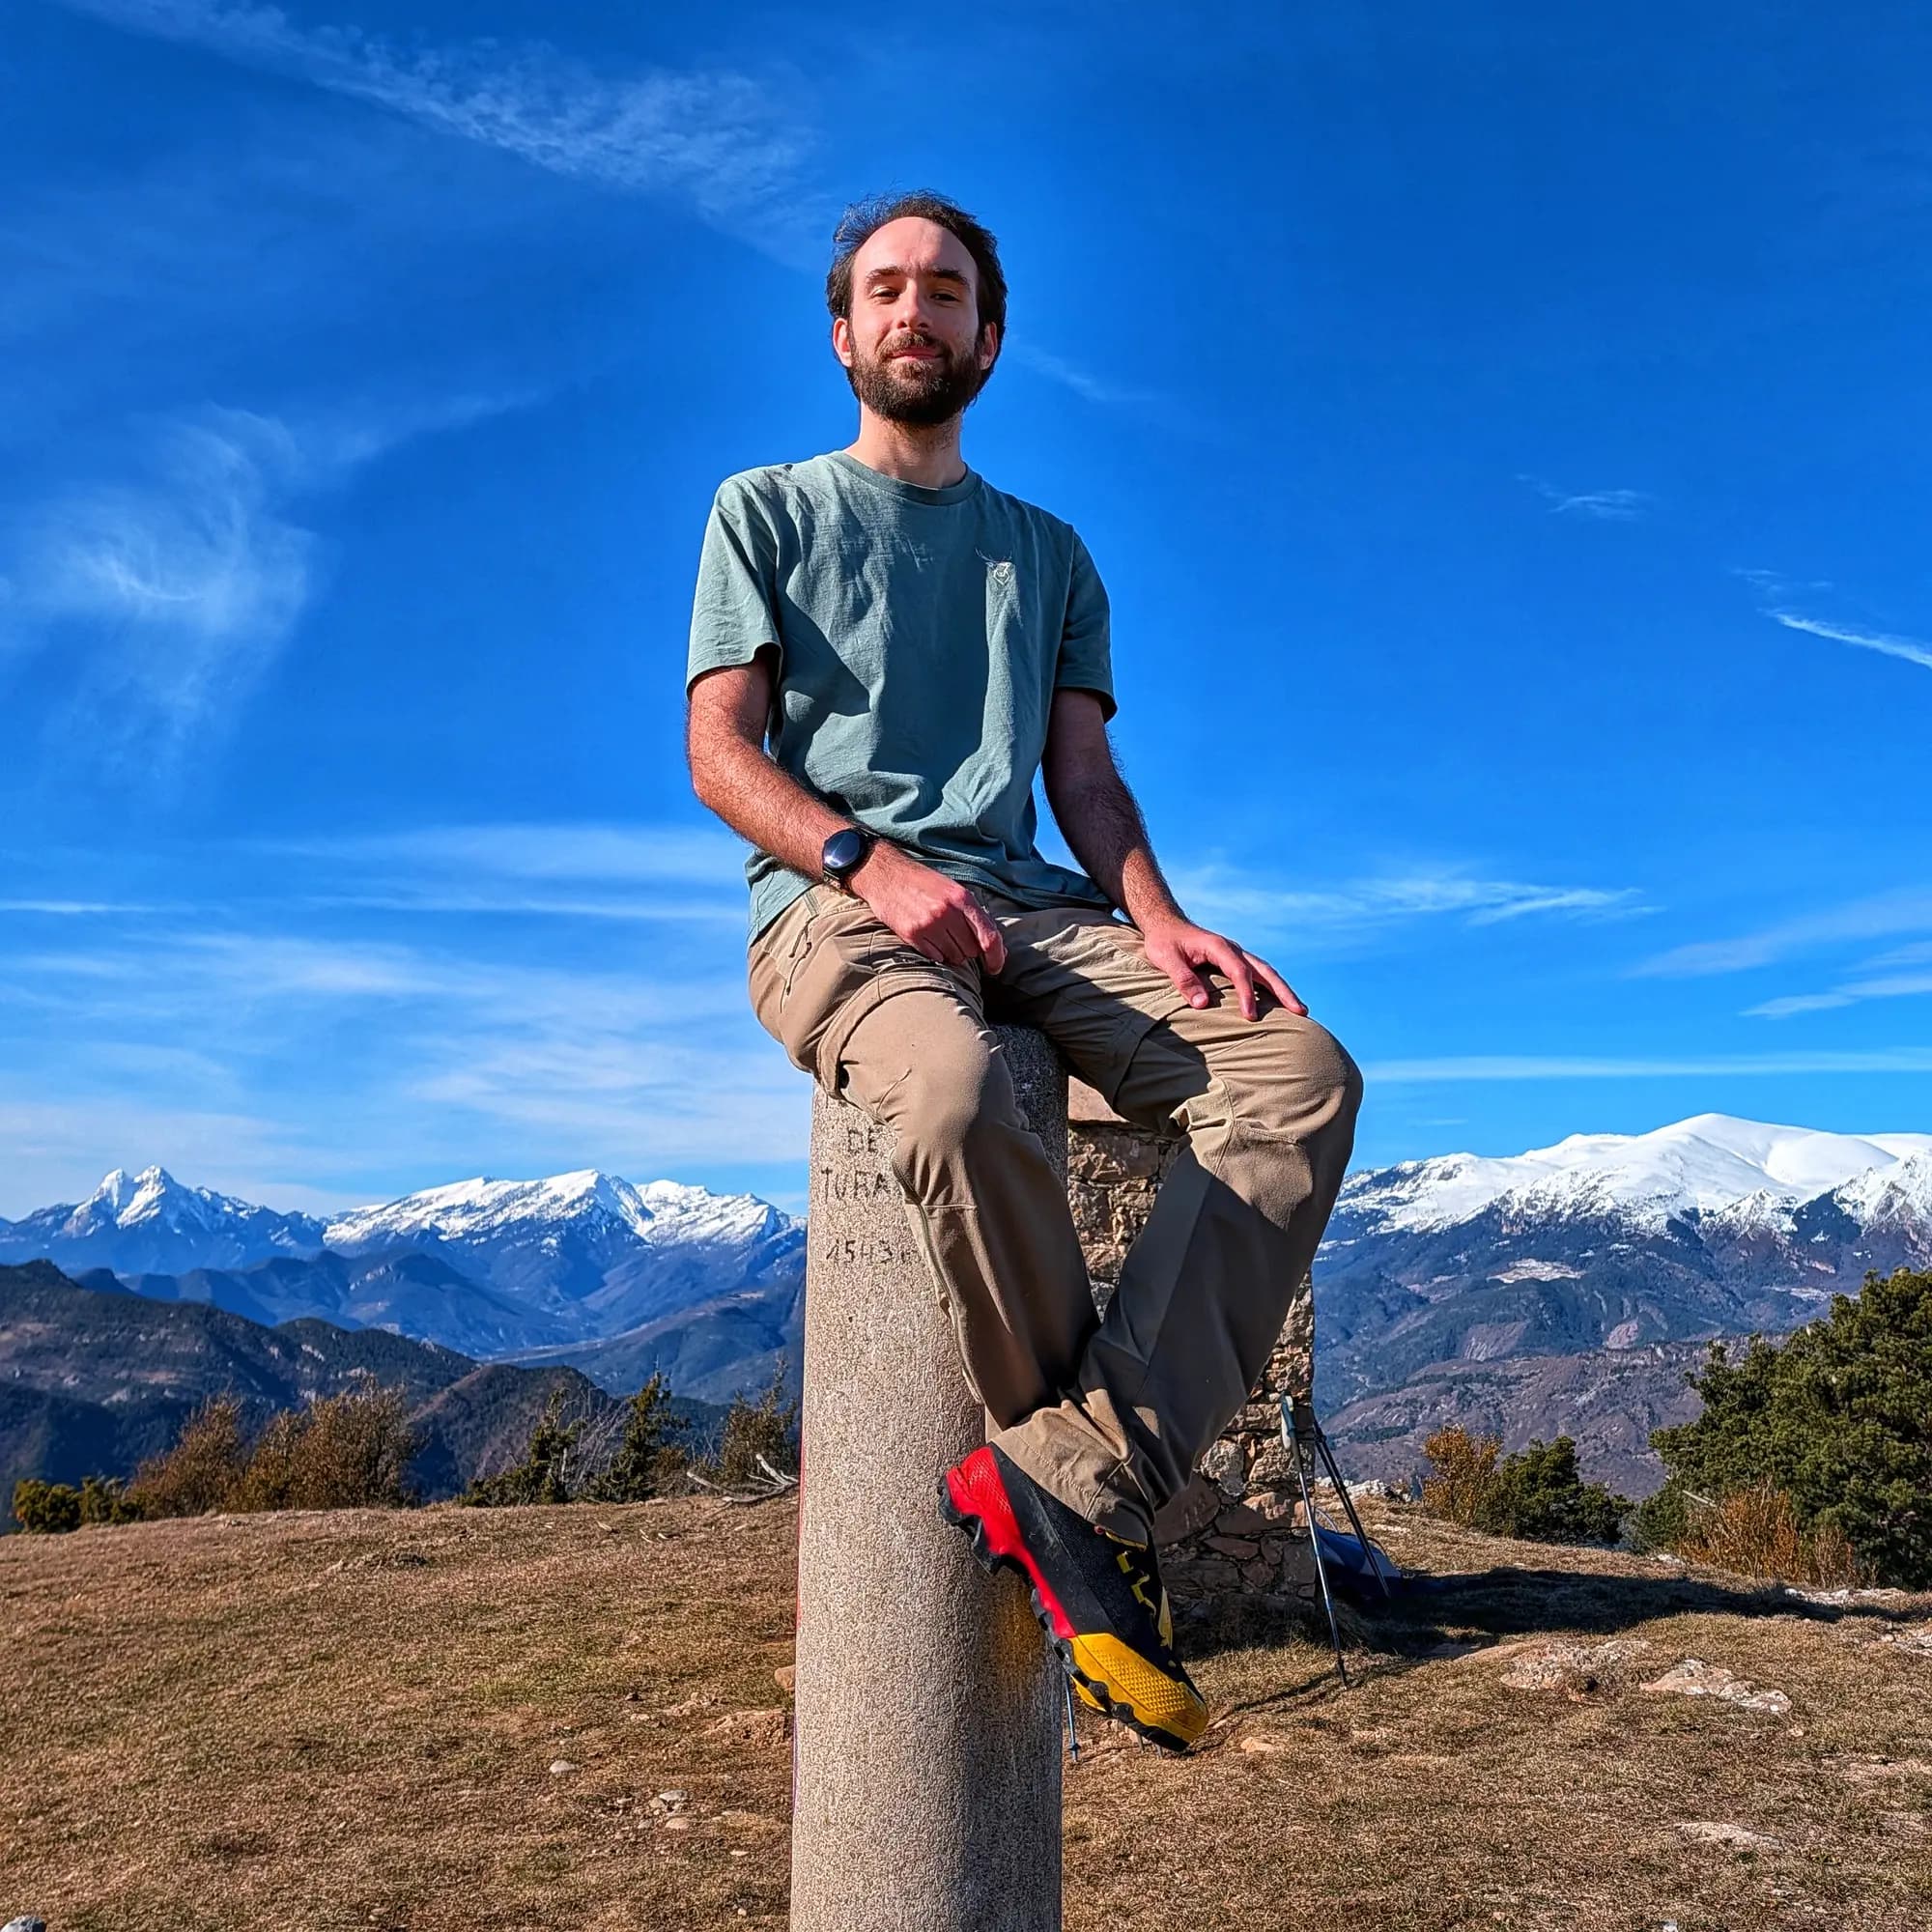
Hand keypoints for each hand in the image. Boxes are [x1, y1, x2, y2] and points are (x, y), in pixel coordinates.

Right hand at [852, 843, 1006, 972]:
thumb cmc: (924, 883)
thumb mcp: (953, 890)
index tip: (996, 967)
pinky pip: (936, 958)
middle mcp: (947, 912)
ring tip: (941, 936)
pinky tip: (929, 938)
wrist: (886, 875)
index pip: (989, 936)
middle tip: (956, 937)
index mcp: (962, 898)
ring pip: (954, 957)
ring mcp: (929, 924)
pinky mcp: (912, 934)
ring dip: (952, 953)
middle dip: (969, 949)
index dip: (997, 956)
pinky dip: (936, 954)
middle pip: (971, 950)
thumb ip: (975, 916)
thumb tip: (1000, 948)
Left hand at [1139, 915, 1305, 1020]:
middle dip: (1283, 991)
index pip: (1239, 972)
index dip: (1247, 994)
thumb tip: (1202, 1004)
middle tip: (1300, 1012)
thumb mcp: (1166, 959)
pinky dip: (1271, 988)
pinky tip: (1279, 1004)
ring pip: (1266, 972)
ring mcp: (1236, 955)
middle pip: (1264, 970)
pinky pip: (1258, 975)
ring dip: (1282, 990)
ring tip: (1300, 1010)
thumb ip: (1183, 979)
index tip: (1250, 1015)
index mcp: (1218, 947)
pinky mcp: (1234, 962)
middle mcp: (1233, 949)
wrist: (1165, 924)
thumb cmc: (1164, 942)